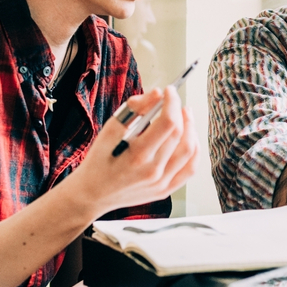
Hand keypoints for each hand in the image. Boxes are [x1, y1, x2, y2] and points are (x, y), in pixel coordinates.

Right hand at [68, 86, 198, 215]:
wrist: (92, 195)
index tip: (170, 91)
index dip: (172, 102)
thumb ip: (133, 109)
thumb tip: (157, 93)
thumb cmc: (98, 161)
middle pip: (179, 135)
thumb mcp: (108, 131)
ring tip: (185, 116)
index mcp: (137, 155)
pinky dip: (194, 151)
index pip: (167, 123)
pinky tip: (190, 138)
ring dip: (191, 129)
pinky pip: (190, 169)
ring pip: (189, 151)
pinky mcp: (165, 191)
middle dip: (181, 112)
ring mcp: (160, 183)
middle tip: (176, 101)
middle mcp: (152, 172)